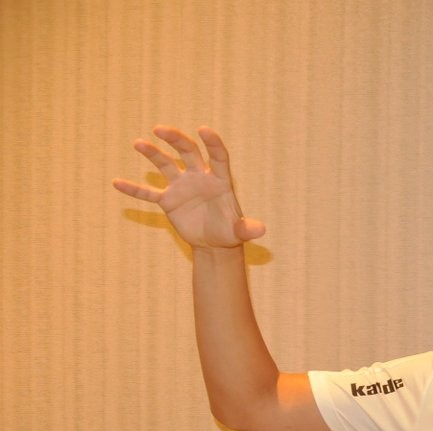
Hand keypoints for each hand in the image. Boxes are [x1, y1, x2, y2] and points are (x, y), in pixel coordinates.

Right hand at [113, 126, 264, 249]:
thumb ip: (247, 229)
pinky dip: (134, 189)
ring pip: (166, 165)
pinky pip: (148, 193)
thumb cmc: (229, 232)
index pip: (217, 156)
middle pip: (187, 152)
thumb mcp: (239, 232)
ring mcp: (182, 187)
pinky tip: (117, 183)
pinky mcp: (168, 200)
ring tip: (139, 143)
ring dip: (153, 154)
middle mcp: (199, 177)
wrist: (214, 243)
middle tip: (160, 129)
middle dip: (175, 139)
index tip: (204, 130)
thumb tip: (261, 230)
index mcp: (220, 180)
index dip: (213, 143)